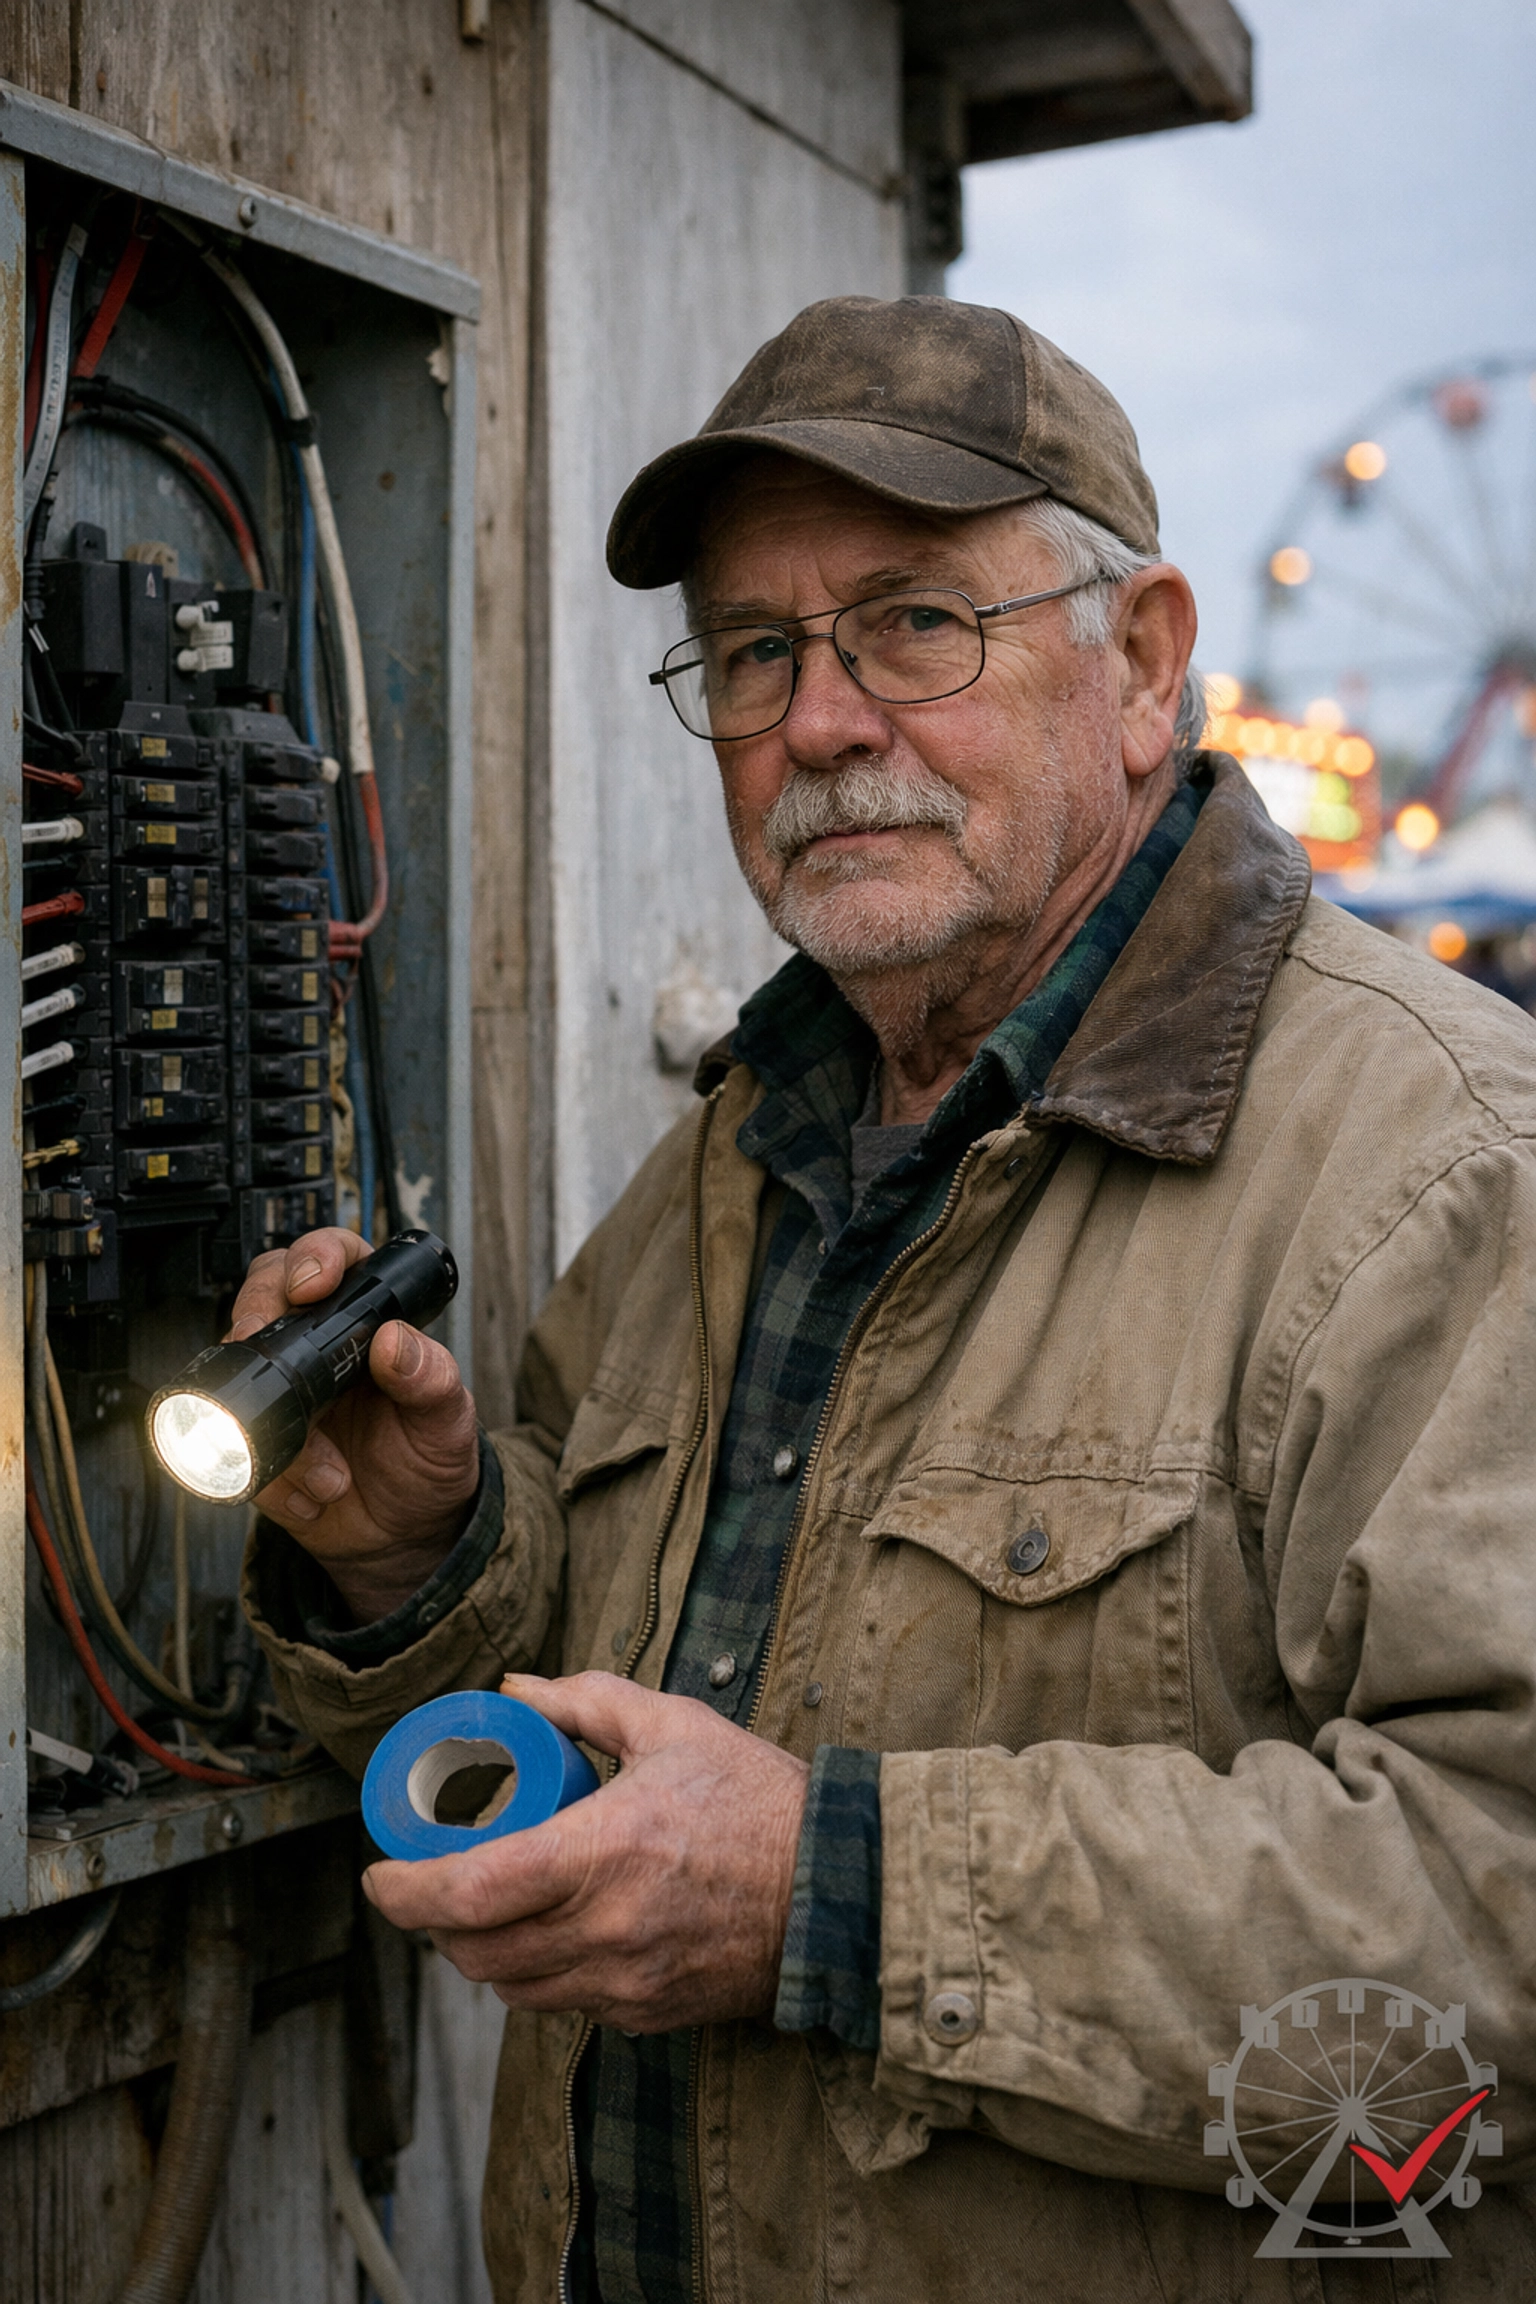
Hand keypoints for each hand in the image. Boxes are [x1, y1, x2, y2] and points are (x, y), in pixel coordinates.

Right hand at [228, 1227, 479, 1619]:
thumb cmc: (429, 1461)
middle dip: (258, 1314)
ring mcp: (280, 1390)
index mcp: (367, 1321)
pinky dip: (275, 1477)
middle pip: (264, 1293)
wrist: (403, 1535)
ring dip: (282, 1426)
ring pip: (240, 1366)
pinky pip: (236, 1443)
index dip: (317, 1256)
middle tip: (275, 1354)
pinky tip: (315, 1497)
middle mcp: (315, 1345)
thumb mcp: (449, 1419)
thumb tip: (394, 1340)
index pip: (334, 1259)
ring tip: (334, 1473)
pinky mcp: (255, 1438)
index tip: (316, 1284)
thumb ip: (431, 1377)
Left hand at [363, 1672, 810, 2029]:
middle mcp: (605, 1928)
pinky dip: (542, 1974)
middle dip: (436, 1922)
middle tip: (433, 1882)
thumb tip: (513, 1691)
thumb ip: (586, 1701)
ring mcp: (625, 1980)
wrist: (839, 1887)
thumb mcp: (673, 1725)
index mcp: (603, 1851)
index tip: (380, 1874)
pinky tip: (559, 1931)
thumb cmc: (759, 1800)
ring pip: (512, 1988)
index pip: (468, 1892)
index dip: (405, 1891)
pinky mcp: (648, 2014)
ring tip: (494, 1905)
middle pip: (474, 1952)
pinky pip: (565, 2005)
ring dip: (484, 1952)